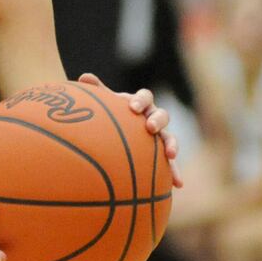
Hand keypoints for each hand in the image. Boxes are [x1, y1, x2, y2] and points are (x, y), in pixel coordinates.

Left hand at [78, 72, 182, 187]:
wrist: (116, 135)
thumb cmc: (110, 116)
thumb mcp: (104, 104)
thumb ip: (97, 91)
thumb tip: (84, 76)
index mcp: (140, 104)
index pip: (145, 97)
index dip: (140, 100)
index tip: (132, 107)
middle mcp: (153, 118)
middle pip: (162, 114)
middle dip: (158, 120)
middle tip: (150, 127)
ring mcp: (160, 136)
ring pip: (170, 137)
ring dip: (172, 144)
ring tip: (171, 154)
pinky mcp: (162, 155)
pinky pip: (171, 164)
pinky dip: (175, 172)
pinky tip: (178, 184)